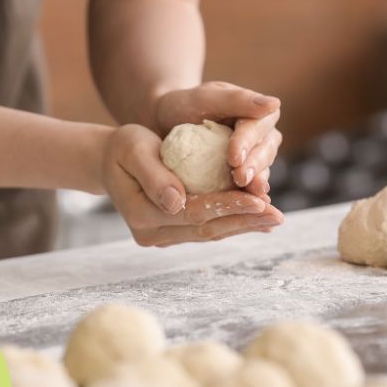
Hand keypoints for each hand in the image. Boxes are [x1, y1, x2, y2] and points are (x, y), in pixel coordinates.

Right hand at [101, 124, 283, 247]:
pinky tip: (256, 220)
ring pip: (210, 234)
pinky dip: (233, 223)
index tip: (257, 199)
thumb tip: (177, 203)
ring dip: (243, 226)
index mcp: (143, 216)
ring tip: (273, 219)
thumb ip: (154, 174)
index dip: (227, 206)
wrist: (110, 162)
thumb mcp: (133, 149)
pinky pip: (207, 230)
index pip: (194, 213)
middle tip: (277, 215)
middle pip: (206, 230)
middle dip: (244, 222)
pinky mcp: (173, 233)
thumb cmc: (123, 148)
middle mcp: (153, 234)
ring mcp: (163, 237)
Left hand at [153, 82, 282, 197]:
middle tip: (240, 180)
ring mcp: (254, 161)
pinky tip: (240, 213)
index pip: (257, 128)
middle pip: (264, 154)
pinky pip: (248, 192)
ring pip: (261, 174)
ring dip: (253, 187)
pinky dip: (245, 202)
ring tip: (245, 197)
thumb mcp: (206, 97)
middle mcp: (262, 138)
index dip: (247, 143)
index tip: (234, 158)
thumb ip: (237, 99)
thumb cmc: (184, 105)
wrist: (166, 125)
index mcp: (259, 114)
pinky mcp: (243, 181)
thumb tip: (275, 103)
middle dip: (254, 167)